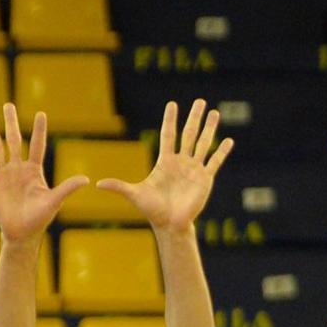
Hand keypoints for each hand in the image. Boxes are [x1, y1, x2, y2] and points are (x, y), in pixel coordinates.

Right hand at [0, 104, 87, 244]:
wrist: (21, 234)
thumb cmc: (40, 219)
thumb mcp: (53, 202)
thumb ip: (67, 188)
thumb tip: (86, 179)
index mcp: (34, 170)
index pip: (36, 145)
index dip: (39, 130)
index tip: (41, 114)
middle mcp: (18, 169)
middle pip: (13, 141)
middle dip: (11, 123)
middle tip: (8, 105)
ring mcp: (4, 175)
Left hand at [97, 99, 233, 233]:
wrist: (170, 225)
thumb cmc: (153, 210)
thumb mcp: (135, 195)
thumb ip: (119, 186)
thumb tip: (98, 184)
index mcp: (165, 161)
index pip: (168, 135)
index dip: (170, 120)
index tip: (173, 104)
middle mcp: (181, 162)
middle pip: (189, 134)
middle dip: (194, 117)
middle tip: (200, 101)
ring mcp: (194, 169)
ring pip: (204, 143)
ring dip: (210, 128)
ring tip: (215, 113)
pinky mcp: (205, 179)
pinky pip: (215, 162)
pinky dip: (222, 152)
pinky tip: (229, 141)